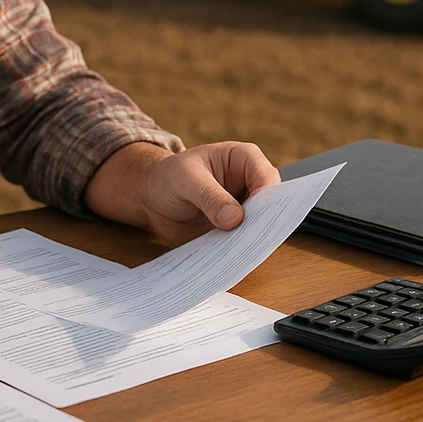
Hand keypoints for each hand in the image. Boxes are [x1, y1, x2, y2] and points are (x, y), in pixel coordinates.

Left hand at [83, 141, 280, 245]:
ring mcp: (244, 210)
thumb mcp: (185, 179)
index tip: (256, 216)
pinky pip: (244, 244)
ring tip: (240, 254)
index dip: (267, 197)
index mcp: (244, 159)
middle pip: (271, 205)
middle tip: (253, 240)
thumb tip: (235, 218)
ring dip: (252, 241)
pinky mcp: (235, 232)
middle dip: (264, 223)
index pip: (267, 177)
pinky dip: (239, 253)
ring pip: (261, 228)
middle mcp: (249, 185)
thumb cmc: (169, 176)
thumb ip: (209, 196)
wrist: (152, 198)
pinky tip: (230, 262)